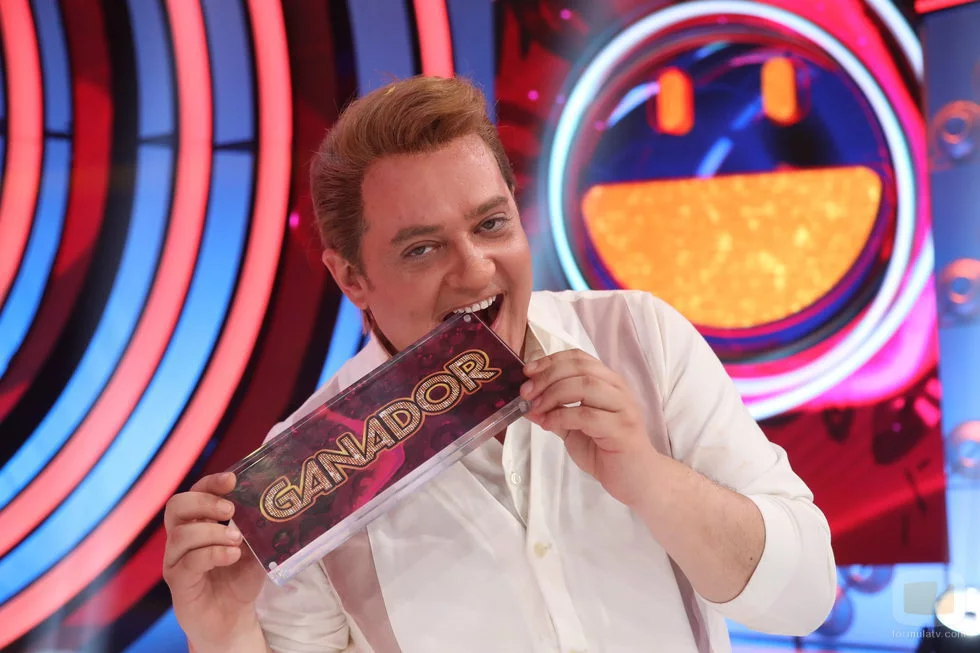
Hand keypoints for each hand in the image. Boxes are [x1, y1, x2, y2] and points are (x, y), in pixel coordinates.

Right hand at [163, 473, 267, 650]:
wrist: (232, 617)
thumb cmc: (239, 577)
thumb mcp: (255, 547)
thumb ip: (258, 527)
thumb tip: (278, 504)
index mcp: (198, 522)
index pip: (195, 492)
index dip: (211, 482)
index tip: (232, 480)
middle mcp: (181, 537)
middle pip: (177, 506)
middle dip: (205, 502)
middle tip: (231, 510)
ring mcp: (176, 559)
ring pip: (181, 534)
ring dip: (212, 532)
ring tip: (237, 539)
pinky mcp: (178, 581)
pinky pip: (188, 562)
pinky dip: (213, 554)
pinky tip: (232, 555)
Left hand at [521, 349, 658, 506]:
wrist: (637, 480)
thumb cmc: (606, 451)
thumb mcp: (572, 429)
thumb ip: (552, 414)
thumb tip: (524, 405)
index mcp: (607, 382)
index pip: (579, 358)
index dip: (551, 361)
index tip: (527, 372)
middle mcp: (617, 389)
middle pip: (580, 368)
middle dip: (547, 377)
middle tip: (526, 393)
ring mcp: (623, 407)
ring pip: (586, 385)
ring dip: (554, 394)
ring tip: (536, 409)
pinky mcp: (622, 428)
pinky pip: (587, 415)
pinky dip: (562, 417)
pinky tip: (548, 425)